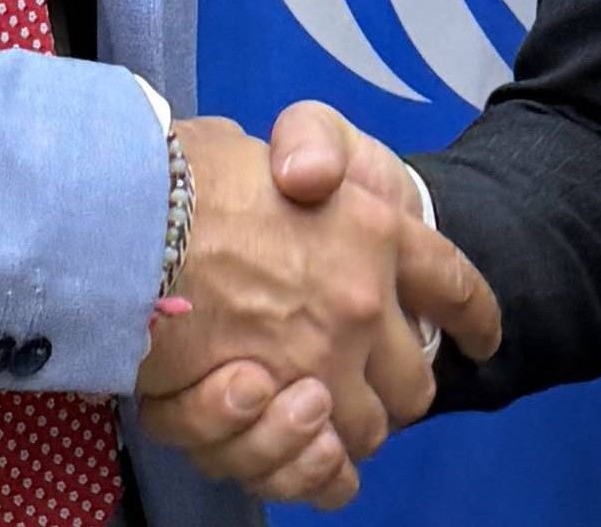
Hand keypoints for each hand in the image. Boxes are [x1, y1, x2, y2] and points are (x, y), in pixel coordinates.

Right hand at [140, 106, 502, 505]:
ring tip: (313, 403)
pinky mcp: (257, 413)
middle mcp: (356, 308)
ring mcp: (309, 367)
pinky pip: (314, 470)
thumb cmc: (193, 165)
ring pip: (363, 432)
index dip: (474, 317)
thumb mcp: (276, 130)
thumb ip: (318, 147)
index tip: (482, 336)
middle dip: (396, 386)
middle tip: (363, 373)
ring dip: (346, 427)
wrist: (118, 205)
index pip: (453, 286)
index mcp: (374, 232)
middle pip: (414, 383)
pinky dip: (315, 471)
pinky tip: (312, 453)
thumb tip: (317, 181)